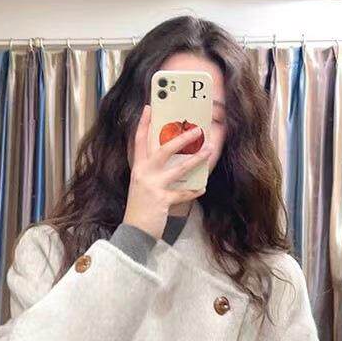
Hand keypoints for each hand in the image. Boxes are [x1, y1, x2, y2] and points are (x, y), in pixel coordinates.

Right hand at [123, 105, 212, 239]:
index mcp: (138, 168)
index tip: (149, 108)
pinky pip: (183, 193)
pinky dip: (193, 191)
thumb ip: (152, 172)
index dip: (143, 124)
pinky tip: (202, 188)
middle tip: (196, 129)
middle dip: (181, 138)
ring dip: (196, 158)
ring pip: (178, 168)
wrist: (134, 232)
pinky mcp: (162, 200)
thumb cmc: (139, 209)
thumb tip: (172, 160)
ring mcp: (153, 186)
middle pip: (163, 149)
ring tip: (208, 150)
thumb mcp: (141, 186)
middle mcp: (144, 174)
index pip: (139, 141)